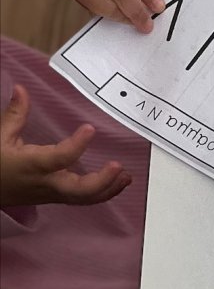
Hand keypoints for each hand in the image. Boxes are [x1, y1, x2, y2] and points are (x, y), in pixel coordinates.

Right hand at [0, 85, 129, 206]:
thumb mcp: (0, 136)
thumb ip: (15, 114)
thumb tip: (21, 89)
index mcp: (32, 165)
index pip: (59, 158)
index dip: (76, 145)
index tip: (90, 129)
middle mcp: (47, 183)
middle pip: (79, 190)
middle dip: (102, 181)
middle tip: (118, 167)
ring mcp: (54, 194)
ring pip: (85, 199)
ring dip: (109, 189)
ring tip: (126, 176)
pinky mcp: (59, 198)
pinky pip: (84, 199)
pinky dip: (103, 193)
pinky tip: (116, 184)